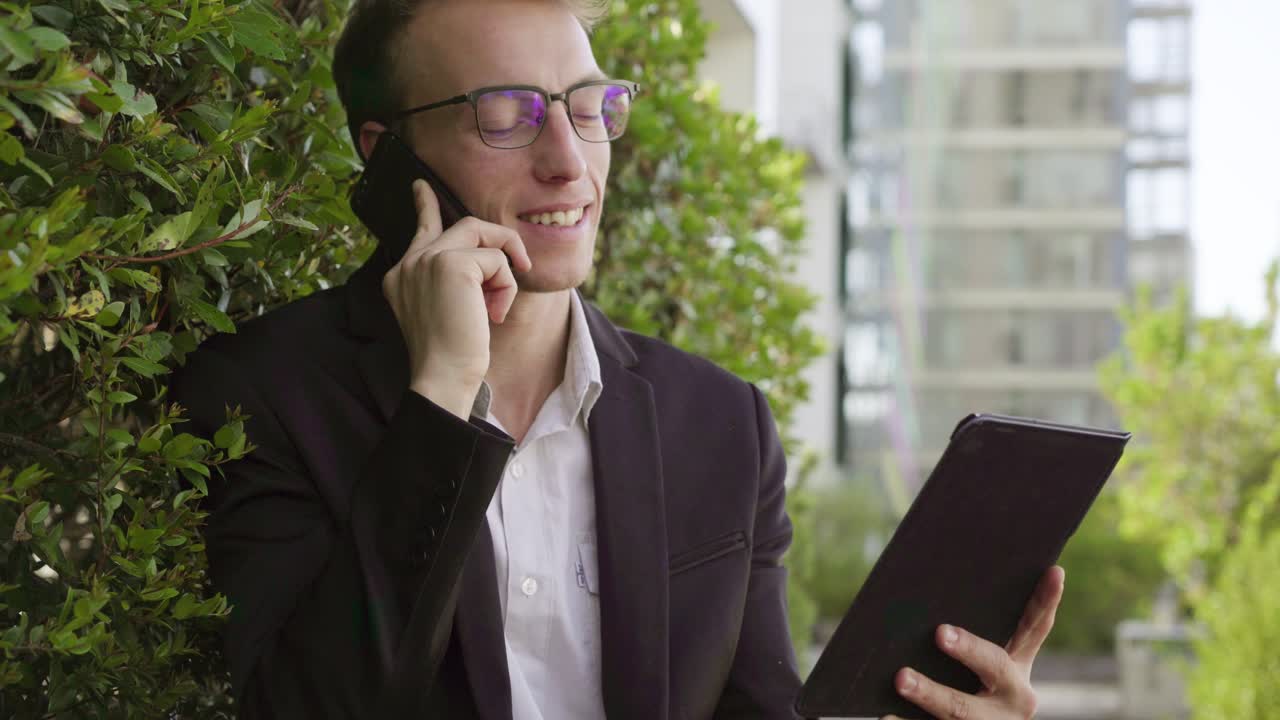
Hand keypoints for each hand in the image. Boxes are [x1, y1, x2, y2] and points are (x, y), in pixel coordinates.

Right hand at [381, 178, 532, 417]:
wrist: (442, 378)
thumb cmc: (451, 355)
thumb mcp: (450, 311)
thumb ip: (456, 281)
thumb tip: (491, 259)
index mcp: (402, 275)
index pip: (420, 229)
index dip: (425, 206)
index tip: (421, 186)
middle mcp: (409, 263)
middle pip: (465, 226)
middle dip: (499, 241)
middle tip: (522, 262)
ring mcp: (427, 260)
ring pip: (483, 237)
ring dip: (504, 272)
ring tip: (497, 306)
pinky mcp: (451, 264)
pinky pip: (498, 261)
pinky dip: (506, 287)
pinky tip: (493, 313)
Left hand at [881, 565, 1064, 719]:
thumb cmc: (968, 691)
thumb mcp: (981, 670)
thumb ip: (970, 640)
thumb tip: (929, 594)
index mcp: (1018, 668)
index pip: (1035, 628)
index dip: (1047, 599)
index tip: (1054, 570)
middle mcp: (1013, 697)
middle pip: (993, 666)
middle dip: (968, 649)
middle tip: (940, 632)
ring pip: (960, 708)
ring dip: (930, 692)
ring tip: (901, 678)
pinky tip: (886, 716)